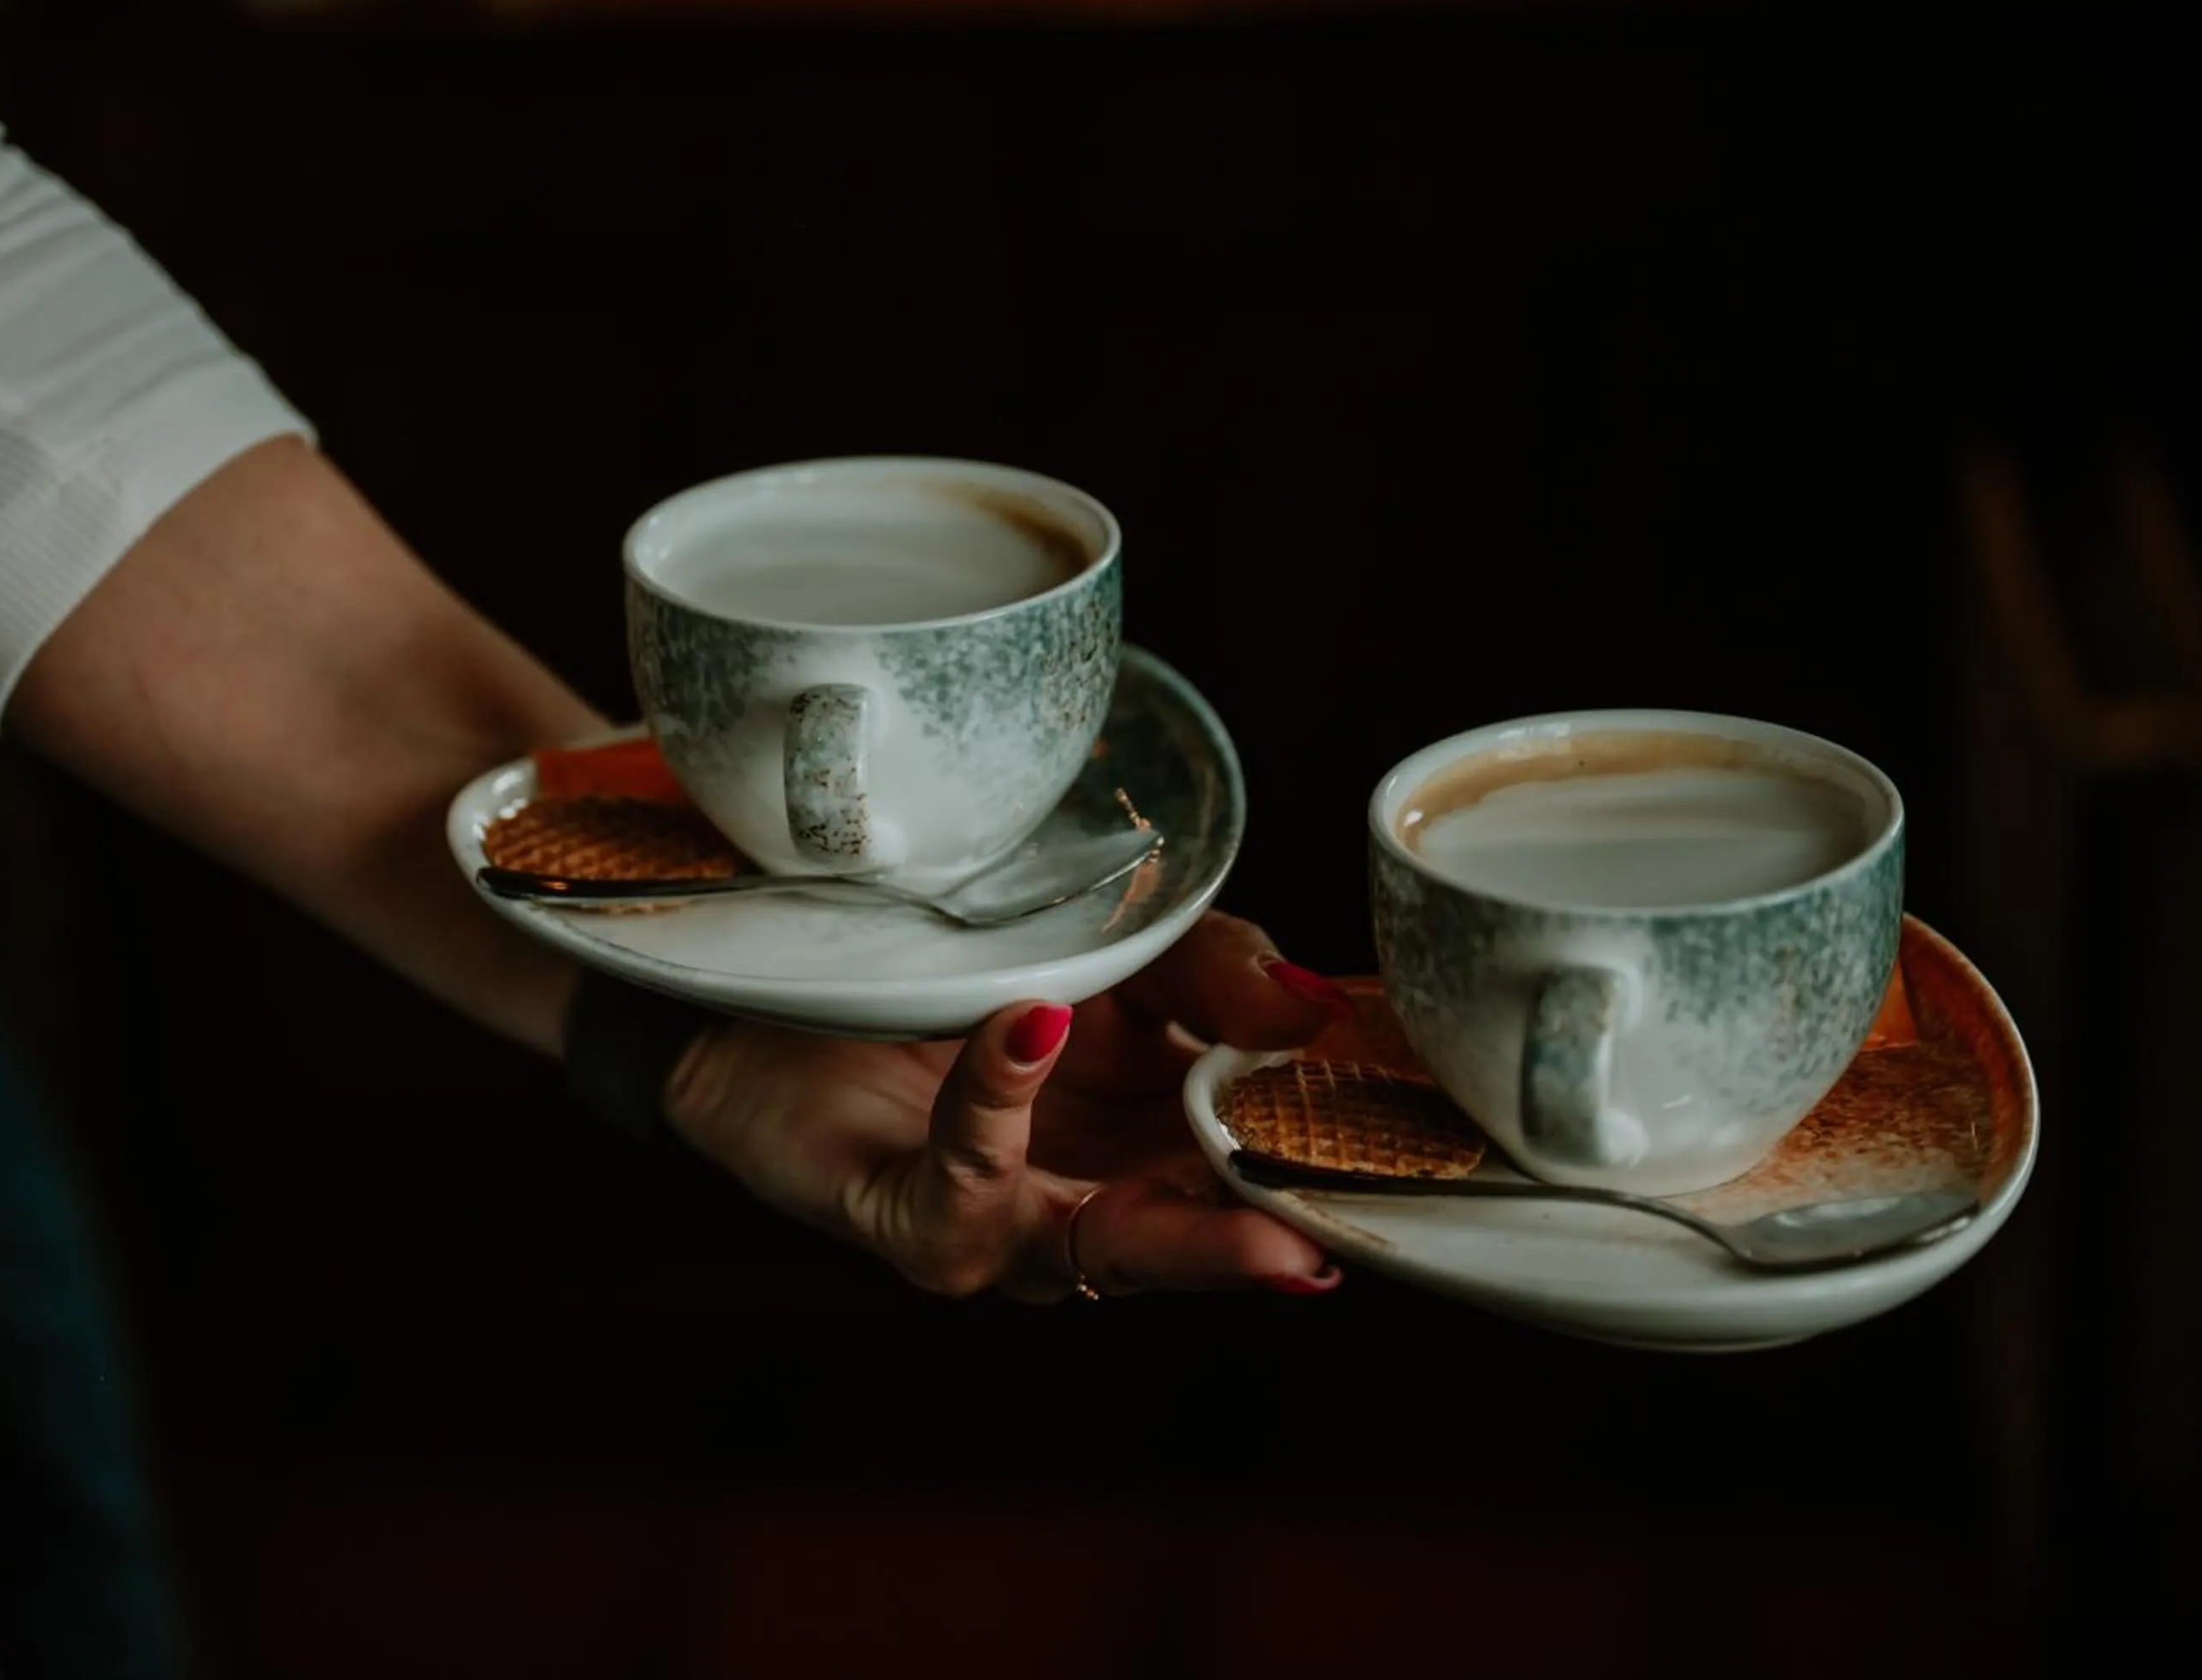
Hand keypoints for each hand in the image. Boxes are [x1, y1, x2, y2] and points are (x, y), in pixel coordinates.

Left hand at [663, 911, 1352, 1301]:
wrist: (770, 984)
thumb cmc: (949, 978)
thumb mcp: (1109, 950)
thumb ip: (1212, 971)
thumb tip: (1318, 1004)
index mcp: (1161, 1139)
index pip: (1272, 1162)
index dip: (1343, 1151)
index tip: (1431, 1130)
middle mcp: (1095, 1202)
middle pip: (1207, 1236)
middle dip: (1283, 1240)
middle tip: (1361, 1240)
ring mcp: (1006, 1225)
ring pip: (1108, 1251)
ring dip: (1187, 1238)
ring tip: (1263, 1225)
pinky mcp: (910, 1218)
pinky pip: (968, 1173)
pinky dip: (1003, 1095)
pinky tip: (1033, 1026)